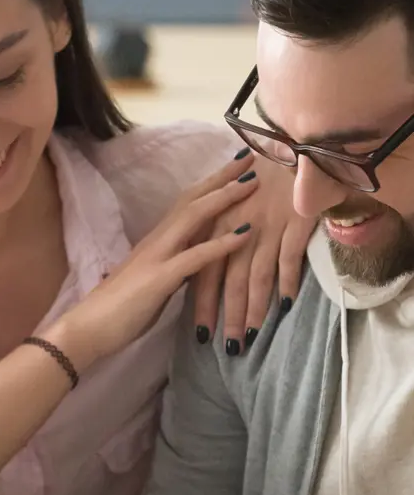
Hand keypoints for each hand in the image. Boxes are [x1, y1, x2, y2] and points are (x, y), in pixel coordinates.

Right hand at [48, 154, 257, 369]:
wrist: (88, 328)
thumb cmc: (117, 311)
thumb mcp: (153, 283)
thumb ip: (173, 269)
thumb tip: (193, 265)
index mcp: (155, 242)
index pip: (186, 204)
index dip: (211, 184)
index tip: (235, 168)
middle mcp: (157, 241)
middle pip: (192, 199)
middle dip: (222, 177)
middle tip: (251, 157)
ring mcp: (157, 257)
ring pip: (193, 217)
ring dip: (225, 198)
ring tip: (253, 182)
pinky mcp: (160, 279)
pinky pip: (196, 256)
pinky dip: (222, 243)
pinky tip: (246, 234)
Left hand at [193, 152, 316, 351]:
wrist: (290, 146)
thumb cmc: (259, 180)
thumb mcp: (229, 208)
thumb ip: (217, 239)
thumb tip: (206, 273)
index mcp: (216, 226)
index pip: (204, 272)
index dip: (203, 304)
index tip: (201, 334)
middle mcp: (236, 229)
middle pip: (229, 280)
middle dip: (227, 316)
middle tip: (228, 348)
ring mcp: (265, 226)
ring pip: (256, 275)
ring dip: (254, 309)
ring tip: (251, 336)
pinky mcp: (292, 221)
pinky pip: (288, 257)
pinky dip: (288, 281)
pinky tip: (286, 305)